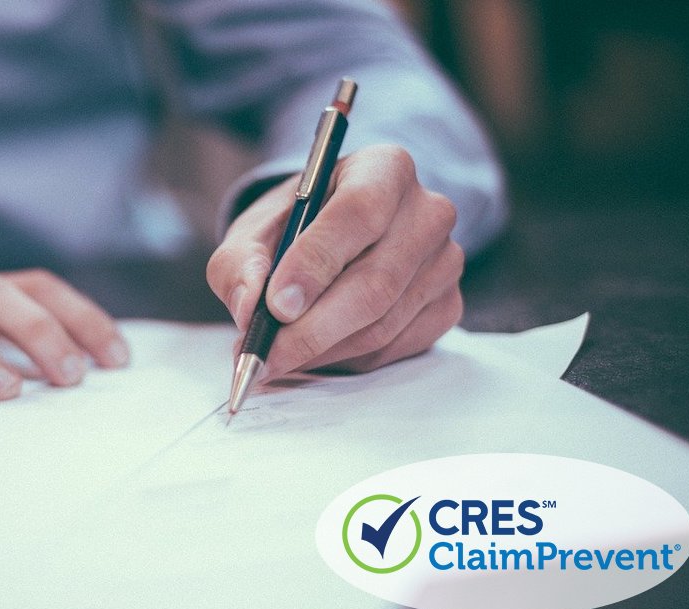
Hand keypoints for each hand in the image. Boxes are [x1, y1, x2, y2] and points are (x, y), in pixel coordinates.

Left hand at [207, 144, 463, 377]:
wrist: (331, 239)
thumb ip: (240, 264)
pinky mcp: (447, 305)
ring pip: (383, 324)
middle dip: (311, 328)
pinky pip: (394, 347)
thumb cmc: (293, 228)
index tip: (276, 304)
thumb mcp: (252, 232)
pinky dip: (346, 359)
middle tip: (264, 353)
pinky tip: (314, 351)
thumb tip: (250, 307)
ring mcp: (445, 262)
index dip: (316, 263)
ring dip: (321, 350)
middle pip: (376, 282)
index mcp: (384, 168)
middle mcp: (428, 211)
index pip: (359, 213)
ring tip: (276, 355)